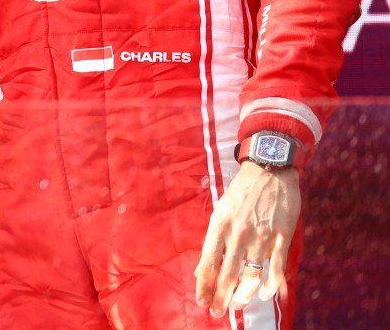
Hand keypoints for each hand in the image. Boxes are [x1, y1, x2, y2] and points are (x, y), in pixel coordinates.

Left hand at [193, 161, 299, 317]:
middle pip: (228, 274)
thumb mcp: (221, 211)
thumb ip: (215, 239)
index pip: (208, 262)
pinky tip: (266, 295)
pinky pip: (276, 267)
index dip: (204, 284)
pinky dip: (271, 285)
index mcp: (219, 225)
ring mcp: (261, 236)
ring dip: (244, 296)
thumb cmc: (242, 191)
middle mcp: (238, 233)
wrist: (269, 169)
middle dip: (221, 297)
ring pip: (252, 275)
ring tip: (238, 306)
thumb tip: (204, 267)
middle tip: (217, 312)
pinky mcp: (281, 237)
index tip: (201, 301)